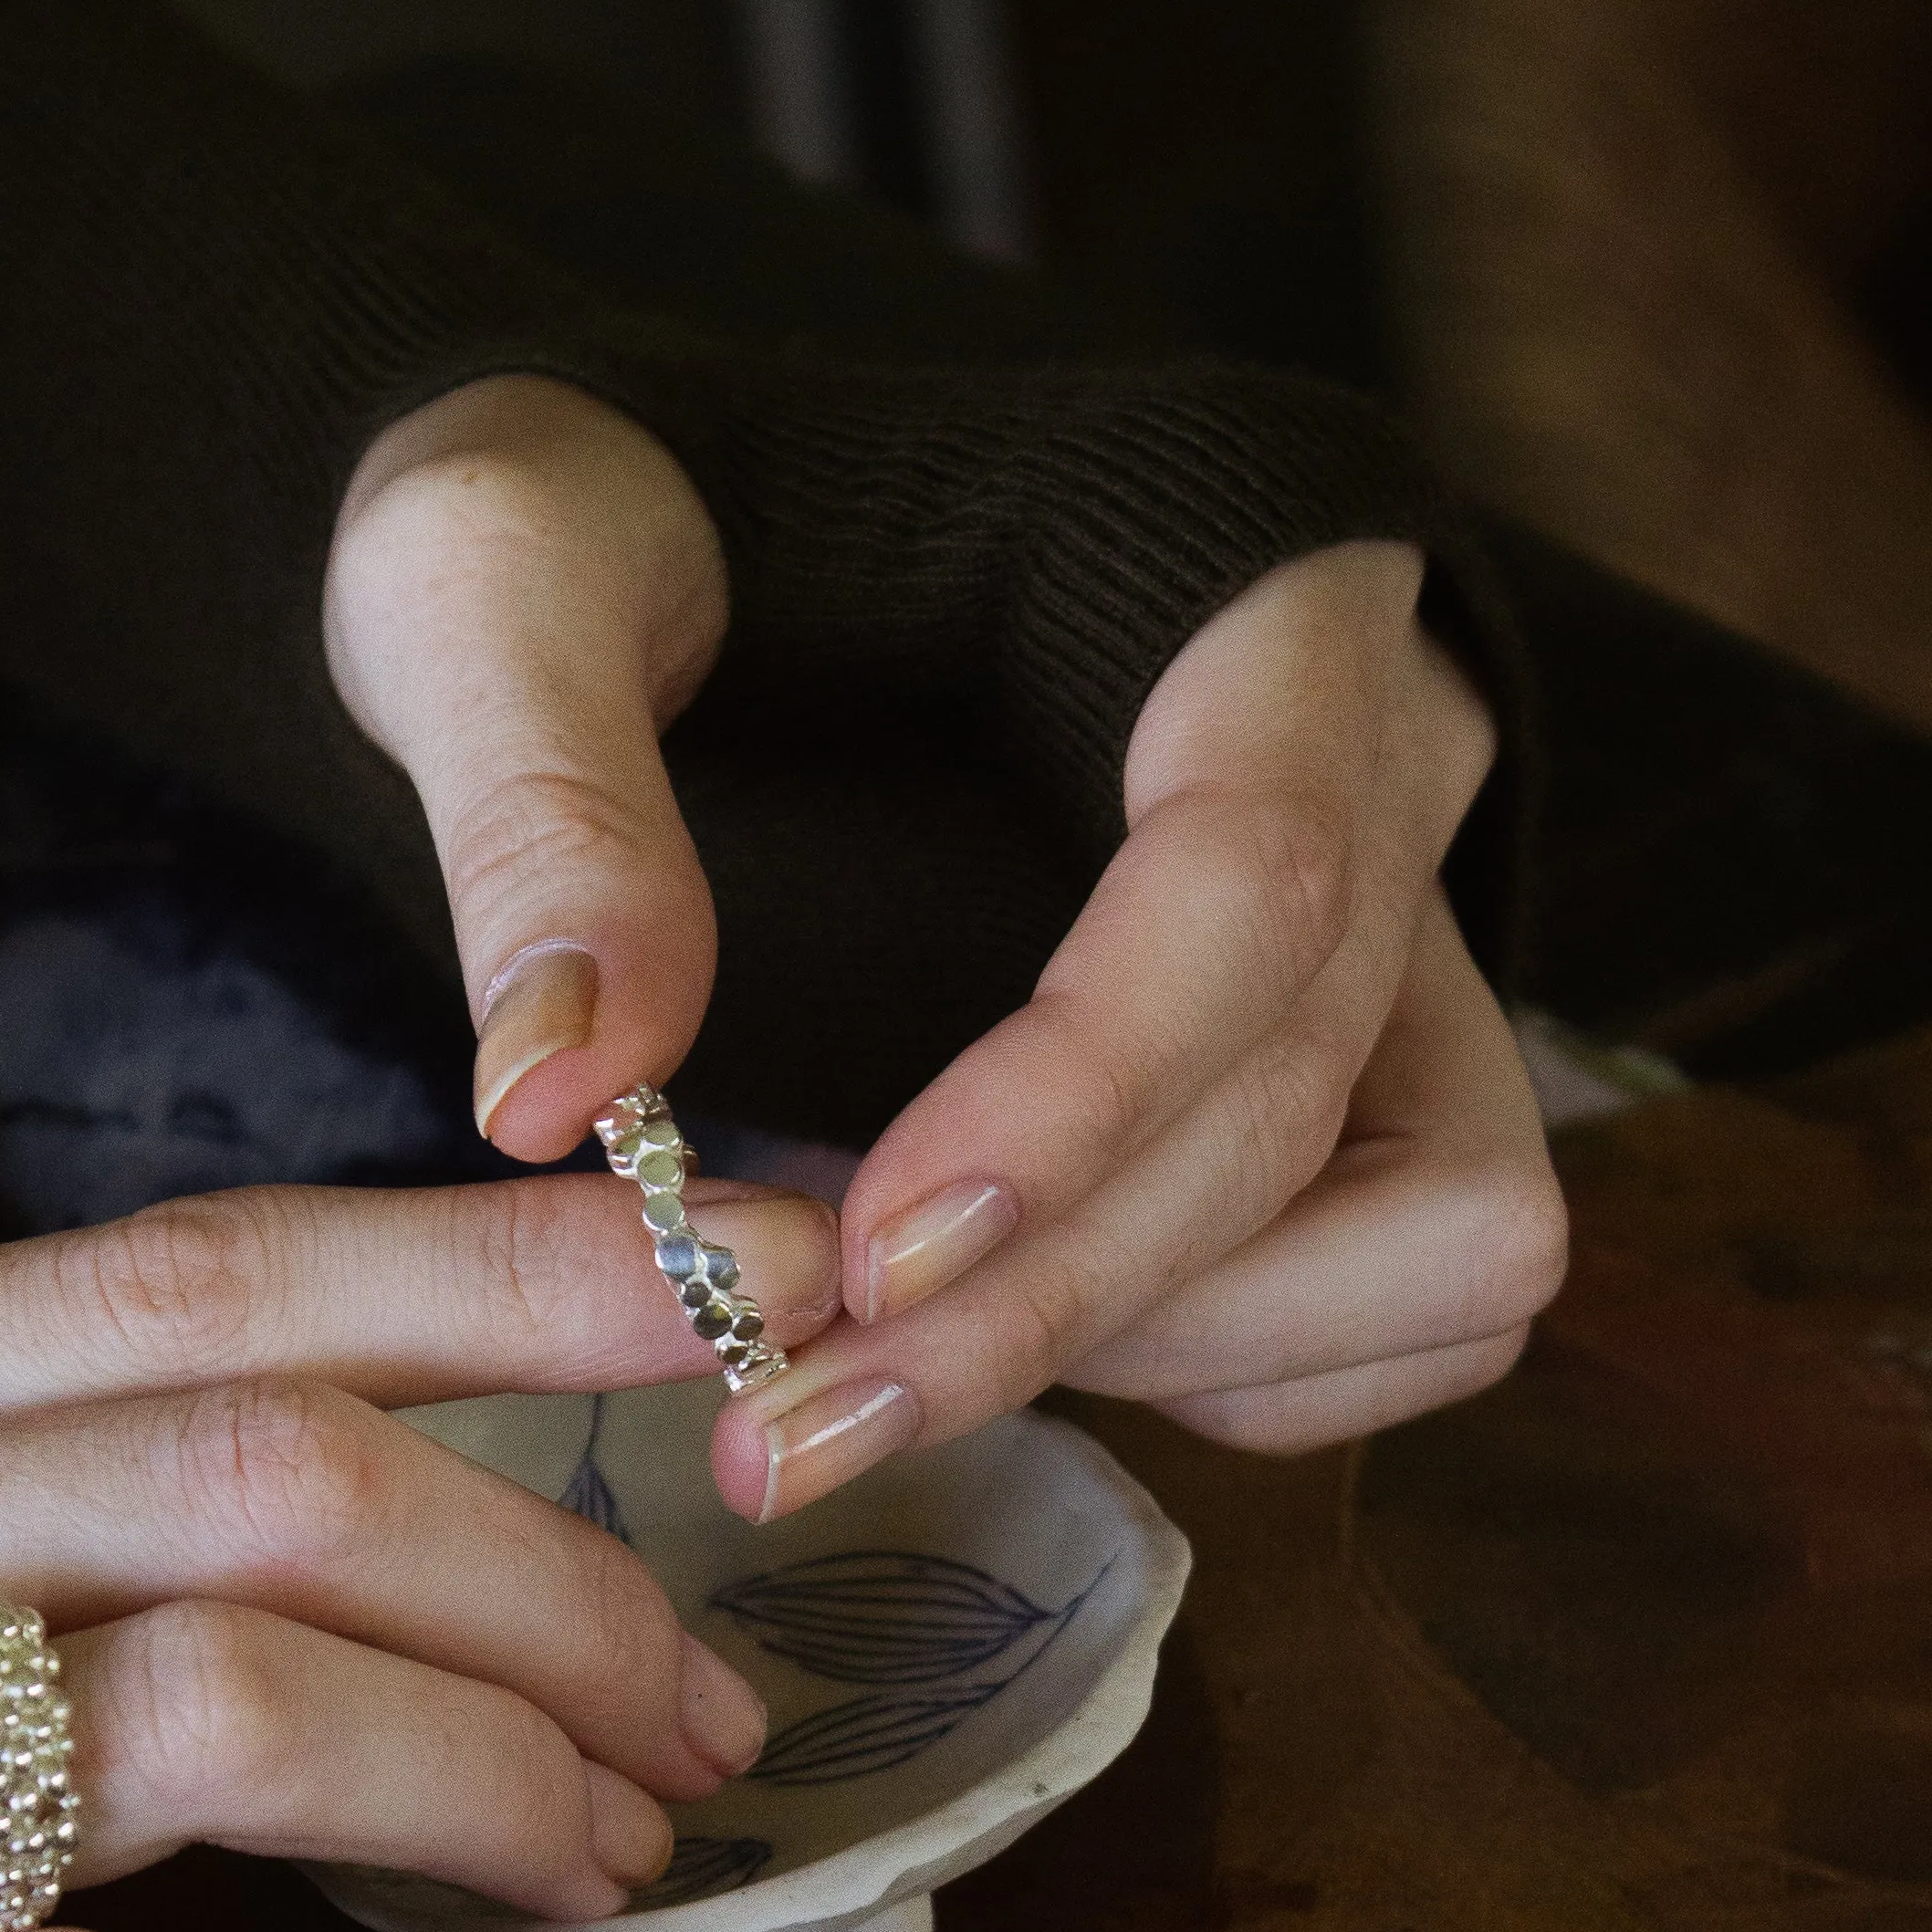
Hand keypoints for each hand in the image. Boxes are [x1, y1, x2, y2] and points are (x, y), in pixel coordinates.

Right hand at [0, 1172, 834, 1931]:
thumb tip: (391, 1495)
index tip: (764, 1272)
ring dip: (472, 1792)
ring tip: (595, 1873)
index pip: (220, 1283)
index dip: (514, 1269)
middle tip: (707, 1715)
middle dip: (553, 1589)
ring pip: (213, 1713)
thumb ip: (36, 1473)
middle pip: (273, 1485)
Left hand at [325, 389, 1566, 1516]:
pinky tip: (987, 1337)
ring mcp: (1404, 925)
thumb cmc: (605, 513)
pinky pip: (1408, 1296)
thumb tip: (560, 1094)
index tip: (869, 1253)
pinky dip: (1218, 1369)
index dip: (1085, 1099)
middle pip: (1309, 1096)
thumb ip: (532, 799)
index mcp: (1226, 580)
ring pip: (1438, 1229)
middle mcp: (1373, 754)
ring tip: (881, 1375)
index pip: (1255, 874)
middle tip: (786, 1419)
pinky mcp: (1378, 1063)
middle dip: (1055, 1298)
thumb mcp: (493, 570)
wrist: (667, 541)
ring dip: (1163, 1351)